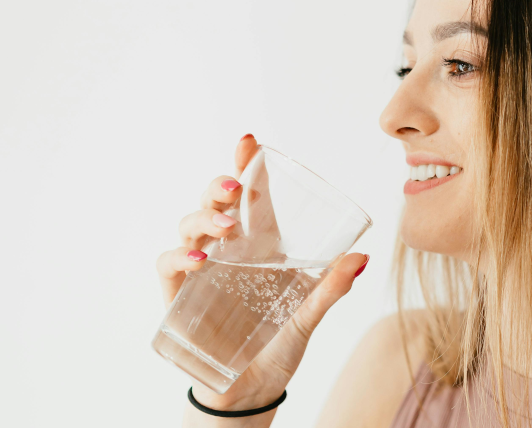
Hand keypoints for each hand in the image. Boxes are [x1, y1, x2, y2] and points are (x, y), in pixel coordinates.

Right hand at [156, 134, 368, 411]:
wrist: (251, 390)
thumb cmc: (278, 346)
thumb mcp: (309, 315)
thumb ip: (331, 288)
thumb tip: (362, 258)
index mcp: (262, 246)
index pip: (253, 198)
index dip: (247, 166)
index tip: (250, 140)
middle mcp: (229, 251)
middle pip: (218, 202)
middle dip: (222, 184)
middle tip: (237, 185)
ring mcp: (202, 270)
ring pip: (191, 224)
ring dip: (206, 218)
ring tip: (226, 228)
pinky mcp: (179, 296)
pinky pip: (169, 265)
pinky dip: (178, 256)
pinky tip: (197, 258)